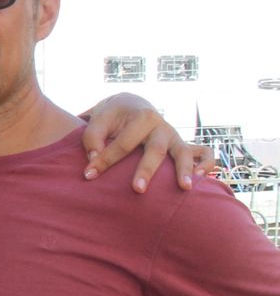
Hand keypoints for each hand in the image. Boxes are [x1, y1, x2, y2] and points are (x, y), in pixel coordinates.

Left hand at [80, 95, 211, 192]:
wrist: (130, 105)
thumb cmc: (112, 117)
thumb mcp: (99, 120)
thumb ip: (93, 137)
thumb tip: (94, 159)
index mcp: (141, 117)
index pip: (123, 143)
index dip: (105, 160)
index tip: (88, 175)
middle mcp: (162, 127)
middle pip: (155, 150)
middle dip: (146, 170)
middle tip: (137, 190)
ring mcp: (175, 137)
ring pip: (184, 152)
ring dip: (184, 169)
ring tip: (185, 187)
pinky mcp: (183, 146)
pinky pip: (204, 153)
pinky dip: (206, 164)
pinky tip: (200, 179)